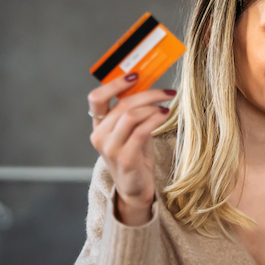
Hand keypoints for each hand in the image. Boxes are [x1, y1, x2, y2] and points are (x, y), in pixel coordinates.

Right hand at [87, 73, 176, 225]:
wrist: (136, 189)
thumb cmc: (136, 156)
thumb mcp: (133, 131)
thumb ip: (135, 112)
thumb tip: (149, 87)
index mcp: (99, 126)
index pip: (96, 98)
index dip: (115, 84)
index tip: (135, 75)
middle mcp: (100, 135)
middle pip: (121, 104)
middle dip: (148, 94)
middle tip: (167, 92)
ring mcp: (110, 148)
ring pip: (130, 115)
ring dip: (152, 106)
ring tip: (167, 106)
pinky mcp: (125, 158)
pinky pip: (140, 131)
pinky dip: (154, 119)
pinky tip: (164, 115)